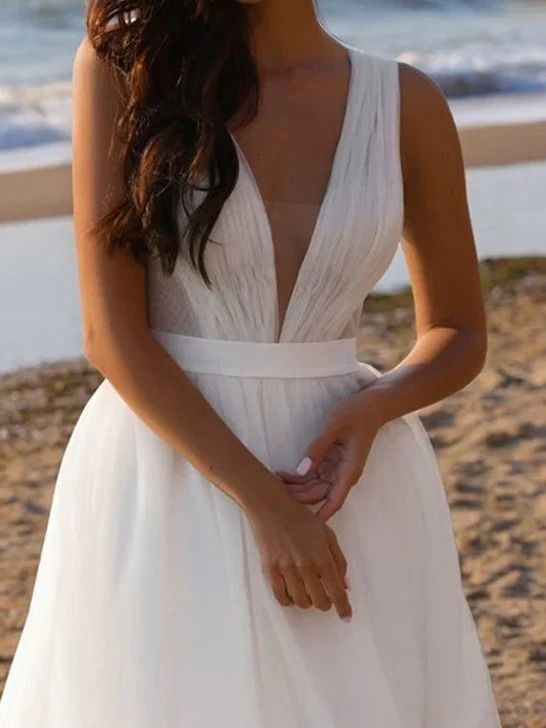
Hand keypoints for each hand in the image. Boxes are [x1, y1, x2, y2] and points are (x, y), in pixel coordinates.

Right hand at [244, 487, 351, 621]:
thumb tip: (345, 585)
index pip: (337, 591)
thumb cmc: (300, 518)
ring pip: (301, 602)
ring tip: (307, 589)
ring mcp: (287, 569)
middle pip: (320, 601)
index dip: (344, 607)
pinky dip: (290, 600)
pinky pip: (282, 598)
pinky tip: (293, 592)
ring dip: (308, 601)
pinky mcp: (270, 570)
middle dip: (325, 602)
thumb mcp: (327, 534)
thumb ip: (339, 560)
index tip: (346, 617)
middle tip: (323, 594)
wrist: (271, 508)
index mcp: (322, 556)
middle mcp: (305, 566)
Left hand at [276, 393, 384, 521]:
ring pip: (314, 486)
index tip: (305, 529)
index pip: (334, 501)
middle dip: (298, 498)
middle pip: (319, 495)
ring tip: (273, 483)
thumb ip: (317, 449)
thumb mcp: (333, 427)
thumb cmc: (355, 414)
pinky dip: (299, 476)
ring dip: (295, 487)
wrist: (371, 405)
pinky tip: (283, 475)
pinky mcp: (332, 461)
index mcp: (349, 470)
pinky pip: (314, 475)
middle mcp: (343, 474)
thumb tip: (301, 470)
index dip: (321, 516)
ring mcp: (337, 468)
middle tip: (273, 494)